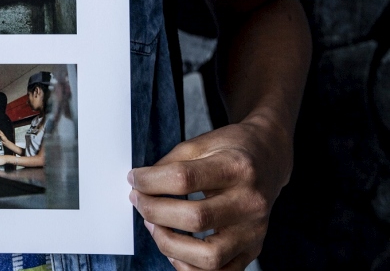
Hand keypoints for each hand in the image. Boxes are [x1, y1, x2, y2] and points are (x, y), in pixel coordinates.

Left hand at [129, 119, 290, 269]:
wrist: (269, 158)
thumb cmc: (231, 150)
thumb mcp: (200, 143)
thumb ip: (170, 164)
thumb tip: (140, 186)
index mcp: (236, 167)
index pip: (184, 179)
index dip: (150, 181)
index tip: (134, 179)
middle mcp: (250, 202)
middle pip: (195, 219)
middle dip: (154, 211)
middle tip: (139, 201)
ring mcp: (254, 230)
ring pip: (209, 256)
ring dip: (169, 244)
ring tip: (154, 226)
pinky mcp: (253, 249)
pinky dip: (190, 266)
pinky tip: (175, 248)